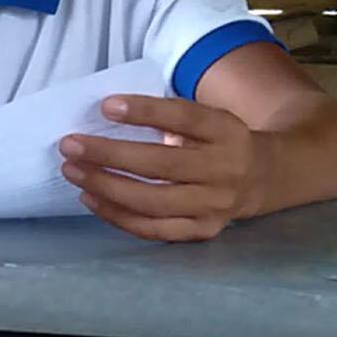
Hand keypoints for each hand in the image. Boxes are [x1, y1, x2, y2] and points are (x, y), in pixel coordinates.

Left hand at [59, 94, 262, 241]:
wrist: (266, 176)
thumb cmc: (217, 140)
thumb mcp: (205, 117)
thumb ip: (166, 116)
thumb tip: (104, 113)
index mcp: (225, 131)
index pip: (183, 118)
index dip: (144, 112)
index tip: (105, 106)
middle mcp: (224, 170)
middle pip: (161, 164)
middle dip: (109, 155)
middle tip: (69, 144)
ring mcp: (215, 205)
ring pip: (153, 202)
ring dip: (105, 187)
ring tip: (72, 171)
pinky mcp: (203, 230)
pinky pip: (154, 229)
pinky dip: (117, 216)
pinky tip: (90, 198)